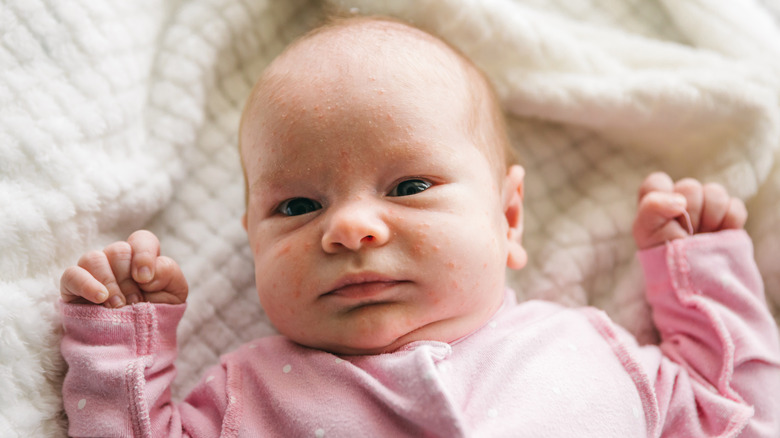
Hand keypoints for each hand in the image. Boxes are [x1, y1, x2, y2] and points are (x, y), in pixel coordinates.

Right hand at [60, 230, 187, 307]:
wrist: (136, 345)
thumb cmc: (156, 314)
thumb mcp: (174, 293)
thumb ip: (169, 273)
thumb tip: (147, 272)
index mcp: (141, 258)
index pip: (141, 240)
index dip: (143, 254)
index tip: (145, 279)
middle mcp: (116, 261)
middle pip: (118, 250)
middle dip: (128, 280)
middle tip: (135, 302)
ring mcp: (93, 272)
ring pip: (94, 258)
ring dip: (109, 283)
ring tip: (118, 306)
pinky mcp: (73, 287)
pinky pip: (72, 274)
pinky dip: (86, 284)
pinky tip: (99, 298)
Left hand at [632, 172, 746, 249]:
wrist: (689, 281)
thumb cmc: (661, 255)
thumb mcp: (645, 232)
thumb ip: (652, 207)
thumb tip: (681, 200)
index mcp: (658, 201)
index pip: (658, 182)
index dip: (663, 195)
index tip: (668, 216)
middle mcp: (682, 199)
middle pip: (690, 186)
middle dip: (687, 212)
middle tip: (685, 233)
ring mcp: (707, 207)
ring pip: (715, 192)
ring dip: (708, 217)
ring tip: (701, 237)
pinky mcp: (729, 217)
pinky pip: (735, 206)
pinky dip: (729, 221)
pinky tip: (719, 235)